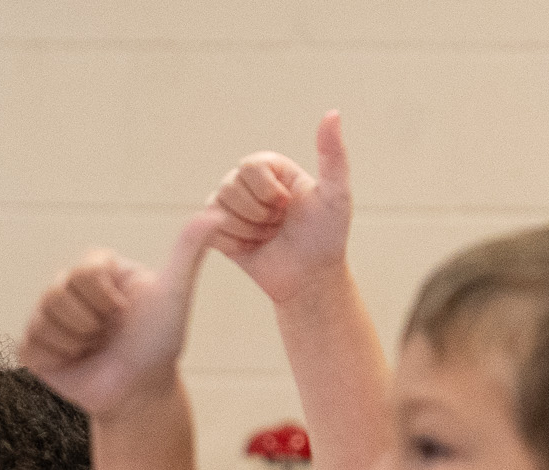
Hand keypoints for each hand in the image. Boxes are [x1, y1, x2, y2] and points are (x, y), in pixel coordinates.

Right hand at [19, 209, 221, 419]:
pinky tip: (74, 360)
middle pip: (58, 292)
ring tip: (92, 347)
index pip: (84, 271)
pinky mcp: (34, 345)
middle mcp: (69, 287)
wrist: (138, 392)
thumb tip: (216, 213)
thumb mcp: (174, 294)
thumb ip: (188, 251)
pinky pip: (32, 343)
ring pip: (44, 319)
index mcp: (98, 269)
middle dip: (90, 322)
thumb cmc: (157, 344)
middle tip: (107, 333)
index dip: (105, 299)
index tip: (123, 312)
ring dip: (75, 341)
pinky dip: (57, 356)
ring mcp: (48, 316)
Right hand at [208, 110, 352, 305]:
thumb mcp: (336, 193)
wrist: (309, 277)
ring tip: (267, 236)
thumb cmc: (326, 236)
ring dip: (249, 230)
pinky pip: (212, 232)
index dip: (267, 191)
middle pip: (230, 186)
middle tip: (278, 225)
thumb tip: (333, 113)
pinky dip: (236, 244)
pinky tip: (252, 248)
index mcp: (272, 168)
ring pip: (220, 210)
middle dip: (259, 214)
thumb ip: (333, 154)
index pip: (250, 166)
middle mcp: (247, 183)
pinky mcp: (218, 232)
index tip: (288, 206)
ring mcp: (230, 207)